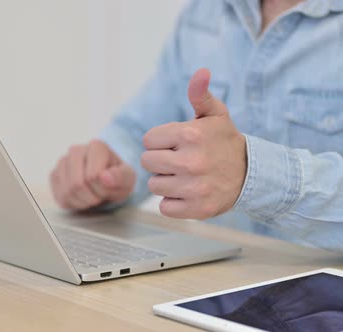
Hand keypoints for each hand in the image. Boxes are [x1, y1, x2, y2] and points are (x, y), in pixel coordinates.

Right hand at [50, 140, 135, 210]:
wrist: (107, 182)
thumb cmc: (117, 179)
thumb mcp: (128, 179)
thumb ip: (120, 176)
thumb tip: (104, 177)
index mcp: (96, 146)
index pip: (93, 176)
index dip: (103, 188)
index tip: (109, 186)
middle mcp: (76, 150)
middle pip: (77, 184)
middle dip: (92, 197)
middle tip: (101, 194)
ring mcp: (62, 162)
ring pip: (67, 192)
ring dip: (83, 202)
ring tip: (92, 196)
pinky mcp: (54, 175)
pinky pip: (60, 197)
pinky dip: (73, 203)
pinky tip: (82, 197)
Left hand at [141, 68, 246, 219]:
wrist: (253, 175)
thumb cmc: (225, 142)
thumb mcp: (215, 115)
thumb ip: (200, 94)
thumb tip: (201, 72)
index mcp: (190, 134)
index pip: (148, 140)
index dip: (161, 142)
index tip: (177, 144)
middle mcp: (191, 161)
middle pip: (147, 162)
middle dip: (160, 161)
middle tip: (180, 161)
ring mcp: (194, 187)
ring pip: (154, 185)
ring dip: (166, 182)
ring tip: (185, 177)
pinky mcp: (197, 209)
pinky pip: (164, 207)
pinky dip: (173, 202)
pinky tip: (188, 193)